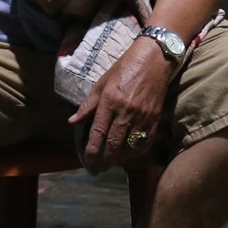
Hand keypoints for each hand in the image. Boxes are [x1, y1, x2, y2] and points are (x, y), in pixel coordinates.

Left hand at [70, 38, 171, 172]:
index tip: (88, 162)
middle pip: (114, 144)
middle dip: (105, 160)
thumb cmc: (124, 68)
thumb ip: (88, 105)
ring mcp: (142, 116)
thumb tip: (72, 121)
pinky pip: (145, 142)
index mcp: (109, 101)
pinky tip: (128, 155)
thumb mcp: (101, 83)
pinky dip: (136, 152)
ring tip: (111, 163)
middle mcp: (125, 111)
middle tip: (99, 169)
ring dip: (120, 158)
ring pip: (130, 146)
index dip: (92, 151)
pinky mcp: (154, 118)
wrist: (154, 59)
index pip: (98, 132)